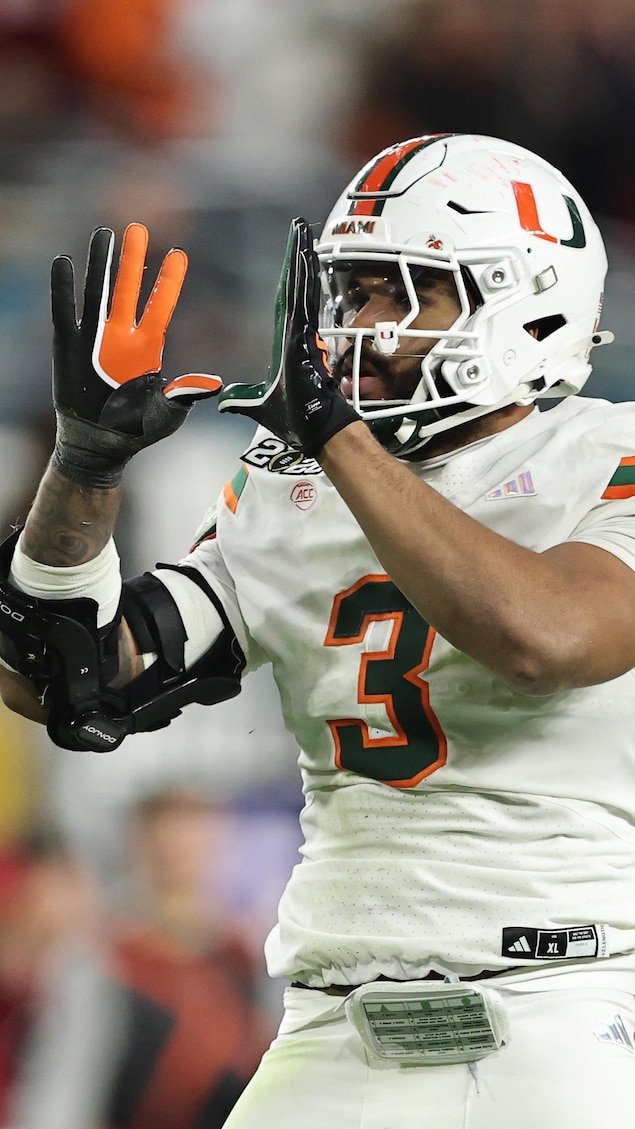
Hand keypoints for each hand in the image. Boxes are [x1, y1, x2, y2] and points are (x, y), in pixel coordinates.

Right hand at [51, 223, 221, 487]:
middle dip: (132, 259)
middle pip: (128, 289)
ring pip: (98, 292)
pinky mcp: (67, 347)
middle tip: (137, 227)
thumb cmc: (136, 431)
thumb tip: (212, 384)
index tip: (179, 254)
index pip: (160, 307)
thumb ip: (184, 395)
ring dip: (100, 264)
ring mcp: (94, 339)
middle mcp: (121, 336)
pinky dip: (63, 289)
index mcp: (148, 348)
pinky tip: (64, 263)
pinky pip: (65, 312)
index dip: (169, 282)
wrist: (99, 445)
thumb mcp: (165, 415)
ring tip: (103, 234)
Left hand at [217, 217, 359, 456]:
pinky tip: (306, 259)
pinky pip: (304, 304)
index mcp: (287, 342)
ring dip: (303, 260)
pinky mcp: (305, 340)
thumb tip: (223, 401)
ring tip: (303, 233)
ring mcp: (304, 335)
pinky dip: (306, 281)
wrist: (314, 432)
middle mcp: (298, 334)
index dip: (288, 277)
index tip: (292, 253)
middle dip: (299, 256)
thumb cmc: (296, 421)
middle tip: (300, 227)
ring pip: (303, 289)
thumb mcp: (257, 406)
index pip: (286, 301)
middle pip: (297, 286)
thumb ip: (241, 399)